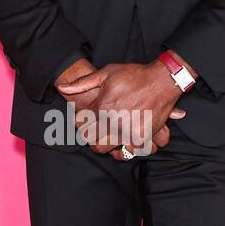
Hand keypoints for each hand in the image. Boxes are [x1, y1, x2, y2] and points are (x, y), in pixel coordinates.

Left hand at [57, 60, 186, 157]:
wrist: (162, 81)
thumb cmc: (134, 75)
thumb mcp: (106, 73)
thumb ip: (83, 83)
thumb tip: (62, 88)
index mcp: (102, 107)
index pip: (82, 123)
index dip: (82, 120)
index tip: (87, 118)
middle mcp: (113, 122)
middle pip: (92, 140)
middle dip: (92, 136)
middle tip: (97, 130)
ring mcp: (127, 132)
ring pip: (107, 149)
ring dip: (106, 144)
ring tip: (110, 135)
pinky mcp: (141, 137)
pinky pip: (128, 151)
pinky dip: (125, 149)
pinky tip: (124, 141)